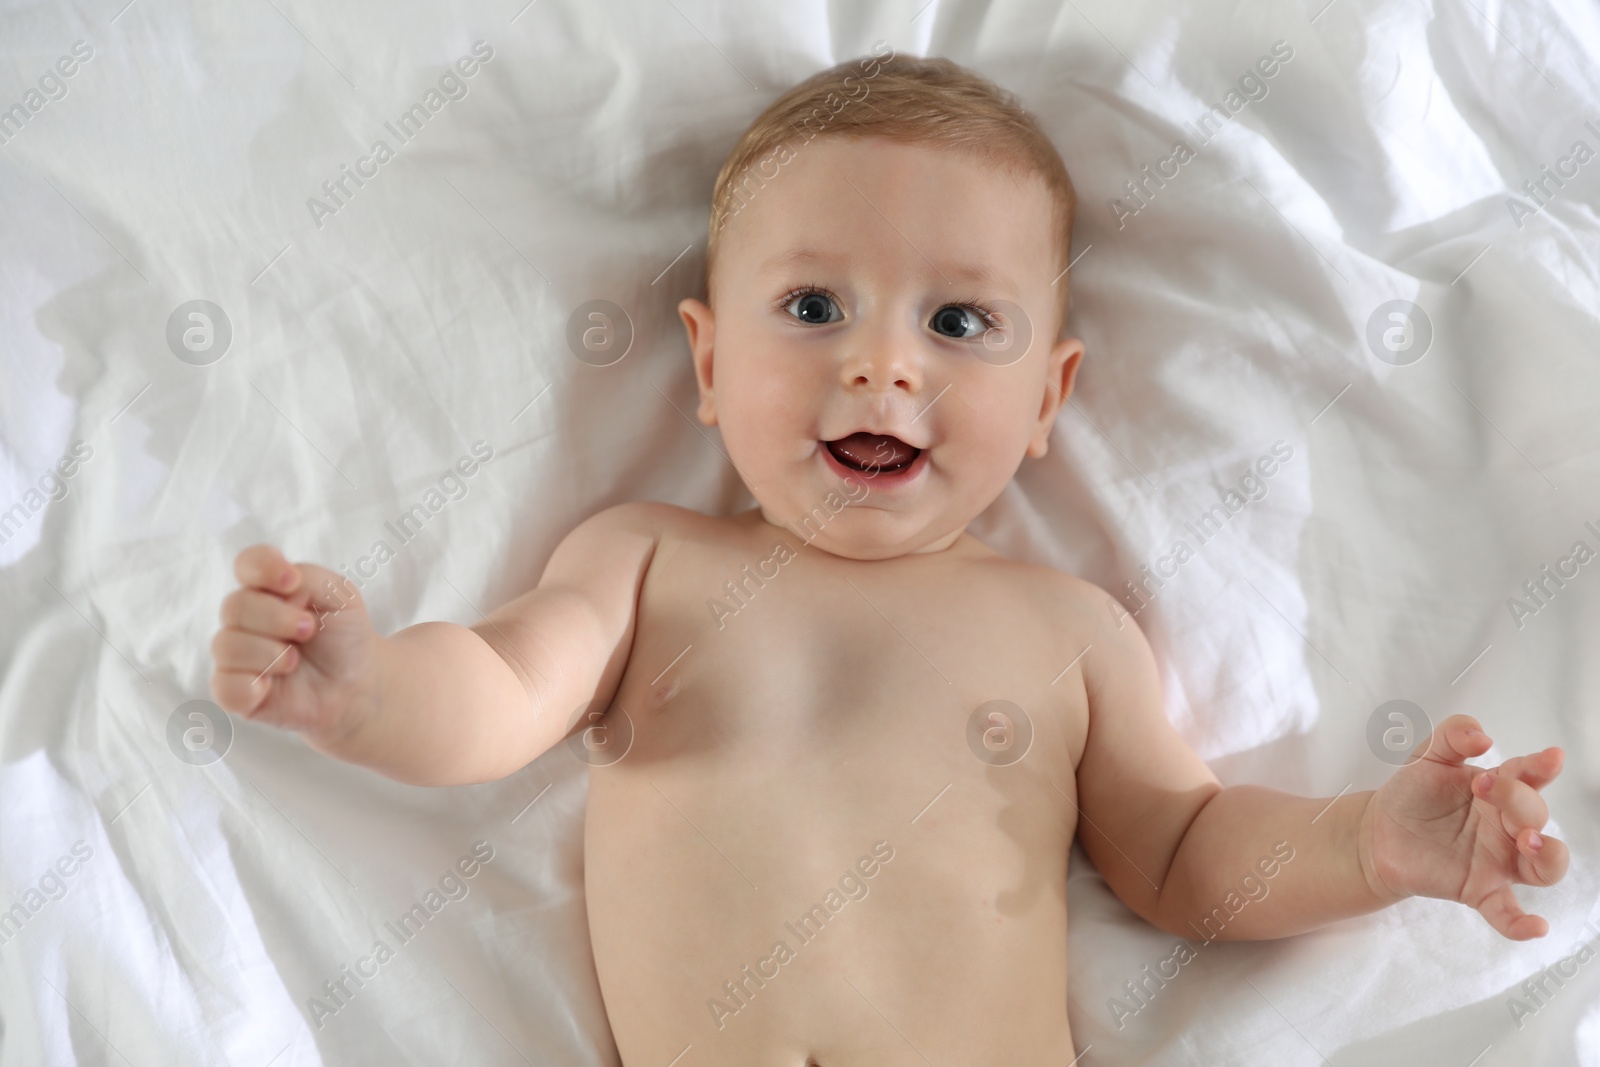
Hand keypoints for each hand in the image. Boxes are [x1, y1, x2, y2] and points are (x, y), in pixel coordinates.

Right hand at [209, 544, 379, 742]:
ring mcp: (235, 655)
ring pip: (227, 645)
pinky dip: (256, 685)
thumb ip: (310, 578)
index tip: (292, 581)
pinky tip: (274, 684)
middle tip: (309, 630)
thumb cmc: (343, 636)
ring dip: (272, 654)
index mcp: (268, 589)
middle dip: (277, 618)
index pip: (247, 564)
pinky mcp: (232, 691)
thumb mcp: (340, 596)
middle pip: (235, 606)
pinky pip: (226, 685)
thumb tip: (279, 587)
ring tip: (296, 660)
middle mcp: (245, 618)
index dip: (262, 567)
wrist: (355, 683)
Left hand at [1359, 714, 1568, 939]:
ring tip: (1529, 841)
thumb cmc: (1413, 793)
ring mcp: (1498, 860)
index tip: (1548, 759)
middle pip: (1535, 816)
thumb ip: (1451, 736)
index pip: (1530, 777)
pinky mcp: (1479, 890)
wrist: (1377, 831)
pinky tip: (1535, 927)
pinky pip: (1507, 912)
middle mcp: (1507, 826)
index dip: (1540, 767)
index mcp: (1500, 790)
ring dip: (1548, 855)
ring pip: (1545, 866)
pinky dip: (1522, 923)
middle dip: (1519, 801)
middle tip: (1487, 787)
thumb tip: (1481, 735)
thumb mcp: (1426, 755)